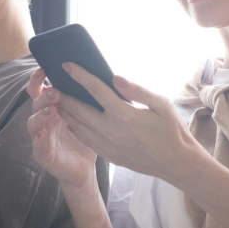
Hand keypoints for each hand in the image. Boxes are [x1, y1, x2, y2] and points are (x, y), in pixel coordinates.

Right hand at [26, 69, 98, 191]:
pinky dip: (38, 141)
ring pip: (33, 123)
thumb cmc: (86, 138)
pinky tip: (42, 137)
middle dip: (43, 95)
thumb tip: (101, 74)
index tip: (44, 68)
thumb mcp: (90, 115)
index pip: (41, 90)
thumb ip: (88, 97)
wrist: (84, 169)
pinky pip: (38, 147)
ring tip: (50, 110)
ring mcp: (41, 137)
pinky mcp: (43, 155)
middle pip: (35, 103)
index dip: (38, 79)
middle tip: (55, 91)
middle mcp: (44, 120)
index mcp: (53, 108)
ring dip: (40, 115)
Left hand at [52, 63, 204, 182]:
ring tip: (56, 100)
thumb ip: (137, 90)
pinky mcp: (109, 156)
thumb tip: (115, 77)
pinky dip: (75, 128)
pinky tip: (71, 120)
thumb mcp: (162, 105)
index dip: (80, 75)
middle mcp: (112, 131)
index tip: (66, 65)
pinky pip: (86, 140)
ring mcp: (109, 146)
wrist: (176, 163)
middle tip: (52, 84)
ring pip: (78, 126)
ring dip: (65, 112)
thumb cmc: (172, 131)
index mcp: (125, 115)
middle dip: (63, 95)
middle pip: (79, 110)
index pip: (96, 90)